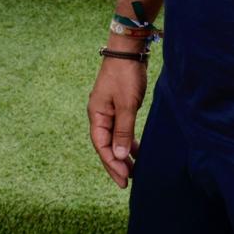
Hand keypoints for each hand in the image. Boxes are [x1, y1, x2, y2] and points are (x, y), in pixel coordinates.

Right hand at [87, 54, 146, 187]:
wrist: (129, 51)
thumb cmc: (125, 75)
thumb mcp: (126, 105)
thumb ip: (123, 130)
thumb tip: (121, 156)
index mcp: (96, 115)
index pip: (101, 146)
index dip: (112, 164)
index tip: (124, 179)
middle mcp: (100, 115)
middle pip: (106, 146)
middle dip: (116, 164)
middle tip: (127, 182)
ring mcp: (108, 111)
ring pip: (113, 139)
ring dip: (122, 155)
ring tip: (134, 171)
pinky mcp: (119, 107)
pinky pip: (120, 131)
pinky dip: (127, 142)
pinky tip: (137, 151)